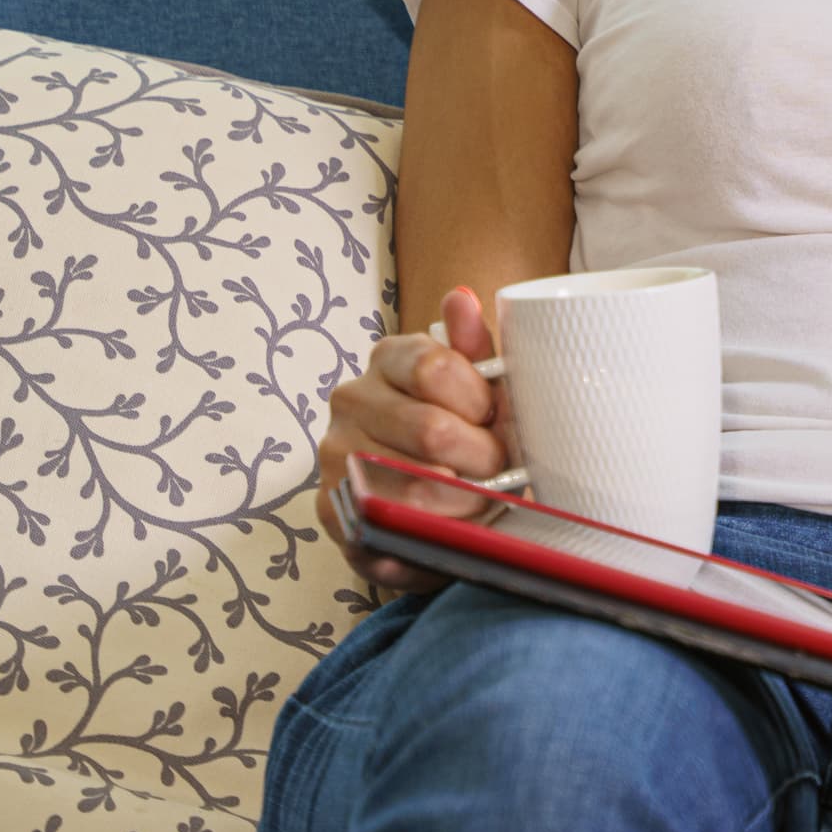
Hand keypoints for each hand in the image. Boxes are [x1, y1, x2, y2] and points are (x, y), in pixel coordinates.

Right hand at [313, 285, 515, 593]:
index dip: (480, 400)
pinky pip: (392, 524)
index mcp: (389, 359)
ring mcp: (335, 454)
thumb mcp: (484, 393)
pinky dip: (433, 533)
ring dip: (465, 502)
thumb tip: (461, 297)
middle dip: (482, 459)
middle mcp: (351, 400)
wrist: (439, 507)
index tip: (494, 418)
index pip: (435, 366)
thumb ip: (476, 349)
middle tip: (500, 471)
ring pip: (415, 484)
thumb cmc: (468, 440)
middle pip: (431, 430)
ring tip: (483, 502)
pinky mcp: (331, 509)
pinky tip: (449, 530)